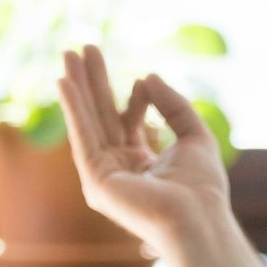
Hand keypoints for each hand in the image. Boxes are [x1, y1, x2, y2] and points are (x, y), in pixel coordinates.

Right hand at [56, 45, 230, 257]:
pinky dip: (73, 109)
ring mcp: (104, 176)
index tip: (143, 80)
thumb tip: (147, 76)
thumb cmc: (202, 186)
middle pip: (102, 116)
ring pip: (89, 122)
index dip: (137, 99)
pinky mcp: (95, 180)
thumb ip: (173, 104)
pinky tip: (64, 83)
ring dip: (78, 87)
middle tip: (81, 49)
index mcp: (142, 164)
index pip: (130, 123)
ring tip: (69, 54)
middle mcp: (119, 169)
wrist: (198, 217)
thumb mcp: (194, 134)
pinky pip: (81, 138)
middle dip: (93, 82)